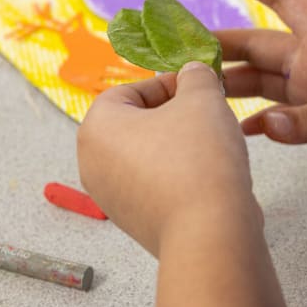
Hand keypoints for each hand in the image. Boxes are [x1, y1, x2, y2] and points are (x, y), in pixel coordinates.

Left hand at [77, 62, 256, 256]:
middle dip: (175, 116)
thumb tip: (192, 73)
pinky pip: (156, 186)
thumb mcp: (203, 98)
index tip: (199, 88)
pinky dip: (180, 177)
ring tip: (213, 148)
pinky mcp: (133, 223)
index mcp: (96, 128)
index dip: (169, 84)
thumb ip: (195, 77)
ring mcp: (110, 198)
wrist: (209, 233)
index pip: (130, 90)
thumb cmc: (199, 159)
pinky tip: (209, 179)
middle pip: (136, 124)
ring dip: (180, 146)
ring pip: (149, 155)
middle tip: (208, 114)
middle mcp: (93, 164)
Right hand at [214, 0, 306, 165]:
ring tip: (198, 92)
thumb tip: (264, 127)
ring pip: (264, 83)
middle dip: (224, 46)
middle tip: (183, 53)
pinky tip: (238, 130)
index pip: (285, 0)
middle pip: (260, 47)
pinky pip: (280, 118)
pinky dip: (258, 123)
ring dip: (233, 86)